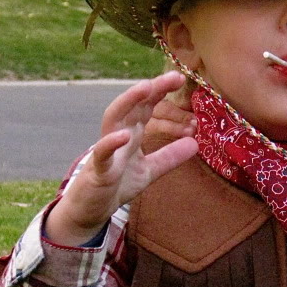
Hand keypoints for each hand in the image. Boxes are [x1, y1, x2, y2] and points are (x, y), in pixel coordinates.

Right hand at [45, 72, 198, 245]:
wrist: (91, 210)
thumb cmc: (117, 185)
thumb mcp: (150, 170)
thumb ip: (170, 157)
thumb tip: (195, 144)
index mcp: (131, 134)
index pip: (146, 107)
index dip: (161, 92)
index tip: (181, 78)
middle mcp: (117, 135)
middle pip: (132, 106)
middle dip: (151, 89)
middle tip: (175, 76)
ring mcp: (106, 150)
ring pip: (113, 119)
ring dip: (128, 102)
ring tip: (145, 88)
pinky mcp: (97, 169)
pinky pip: (102, 153)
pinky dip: (111, 143)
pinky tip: (124, 135)